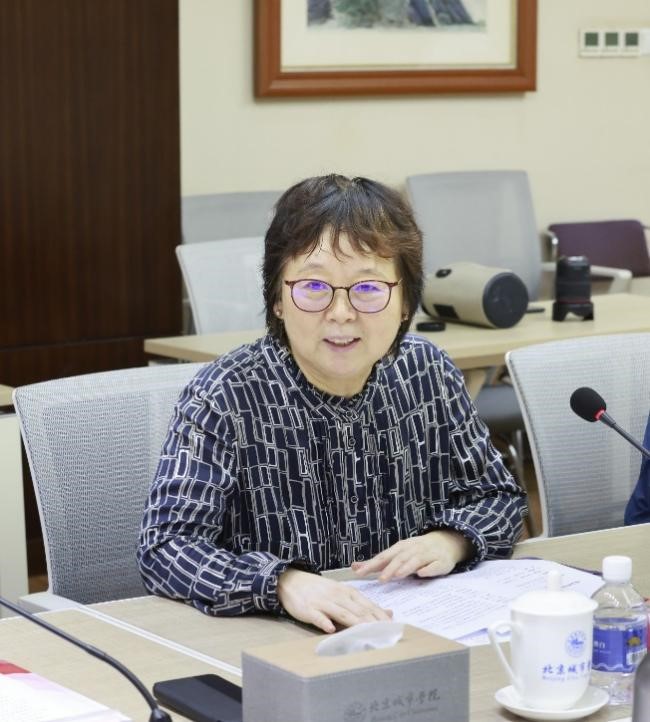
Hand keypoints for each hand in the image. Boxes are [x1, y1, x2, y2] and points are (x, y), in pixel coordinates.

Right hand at [277, 569, 391, 633]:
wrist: (291, 580)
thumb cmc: (320, 590)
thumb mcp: (342, 593)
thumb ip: (363, 604)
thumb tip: (388, 612)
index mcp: (347, 592)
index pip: (367, 605)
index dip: (379, 616)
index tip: (392, 627)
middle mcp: (337, 596)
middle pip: (357, 610)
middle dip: (371, 622)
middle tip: (384, 634)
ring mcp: (322, 602)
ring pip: (340, 613)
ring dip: (354, 622)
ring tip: (365, 632)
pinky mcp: (307, 609)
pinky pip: (317, 616)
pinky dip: (323, 622)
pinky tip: (330, 628)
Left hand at [351, 530, 472, 582]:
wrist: (445, 542)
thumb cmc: (416, 551)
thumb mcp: (396, 553)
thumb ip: (378, 562)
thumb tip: (355, 567)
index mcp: (401, 548)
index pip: (384, 556)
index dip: (372, 564)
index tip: (360, 572)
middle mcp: (413, 549)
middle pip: (399, 558)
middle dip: (390, 568)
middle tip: (381, 579)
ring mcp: (428, 554)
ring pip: (416, 560)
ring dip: (406, 567)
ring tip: (397, 575)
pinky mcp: (441, 562)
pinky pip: (434, 565)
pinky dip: (428, 569)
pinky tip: (422, 574)